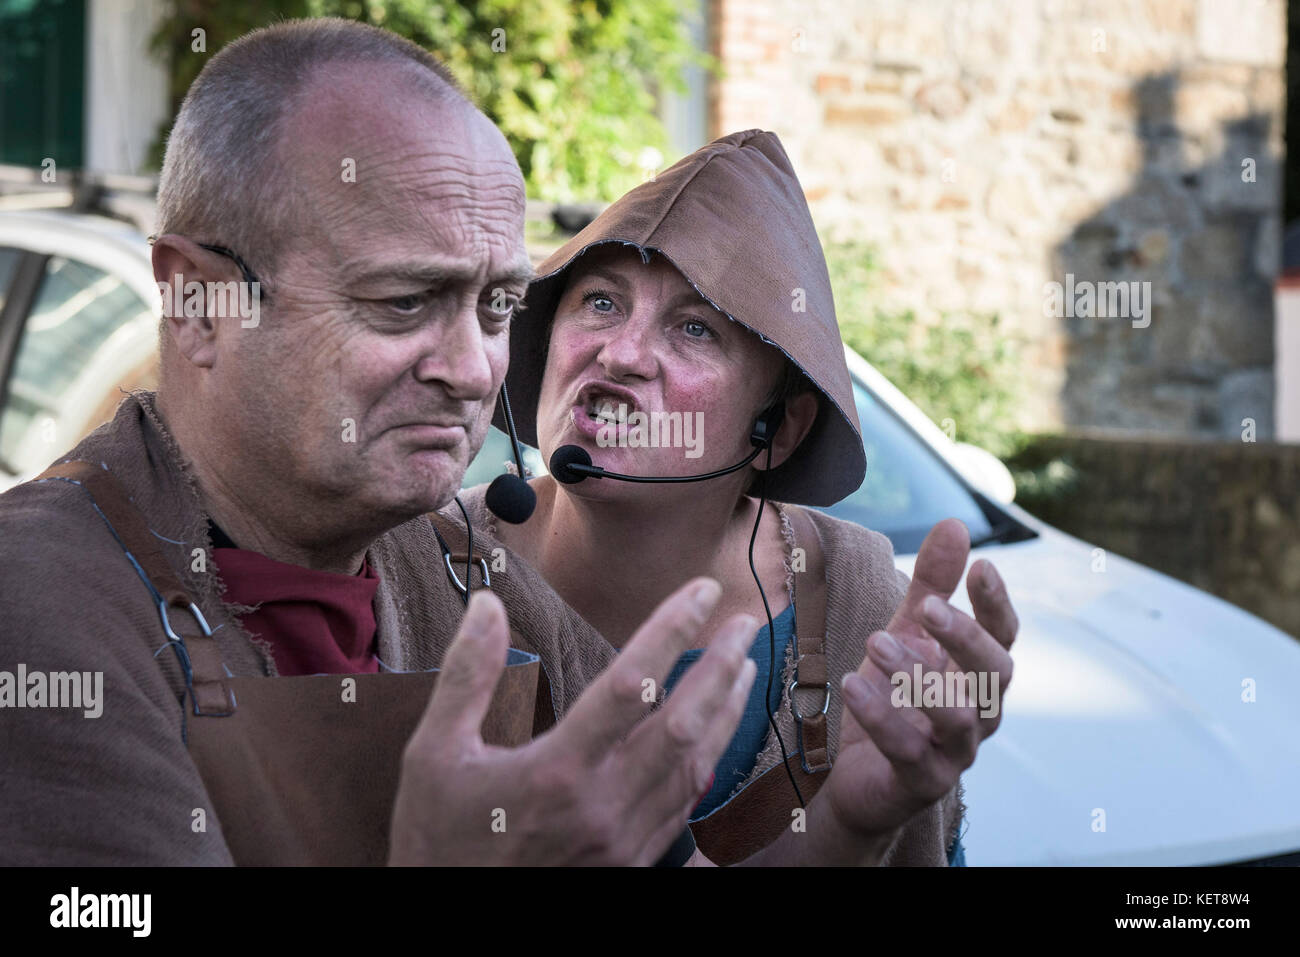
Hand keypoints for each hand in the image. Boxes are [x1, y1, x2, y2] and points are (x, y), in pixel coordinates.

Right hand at [389, 579, 757, 864]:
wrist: (447, 927)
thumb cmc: (436, 840)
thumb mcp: (433, 755)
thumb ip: (466, 676)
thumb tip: (487, 604)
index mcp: (555, 772)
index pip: (629, 685)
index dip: (671, 630)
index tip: (700, 589)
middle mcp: (600, 807)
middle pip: (682, 726)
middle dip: (720, 669)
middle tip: (745, 625)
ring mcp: (622, 844)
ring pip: (694, 769)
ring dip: (725, 713)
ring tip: (744, 669)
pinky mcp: (630, 868)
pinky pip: (685, 808)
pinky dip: (708, 763)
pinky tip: (716, 736)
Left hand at [824, 518, 1016, 845]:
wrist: (861, 778)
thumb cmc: (894, 699)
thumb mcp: (907, 634)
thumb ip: (931, 586)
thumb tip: (955, 523)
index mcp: (979, 675)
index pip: (1004, 635)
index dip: (996, 603)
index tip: (981, 566)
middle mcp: (980, 713)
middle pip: (995, 674)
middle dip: (965, 638)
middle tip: (928, 607)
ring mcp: (955, 752)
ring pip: (956, 716)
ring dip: (918, 675)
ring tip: (877, 640)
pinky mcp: (922, 782)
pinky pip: (909, 751)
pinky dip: (883, 717)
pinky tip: (853, 684)